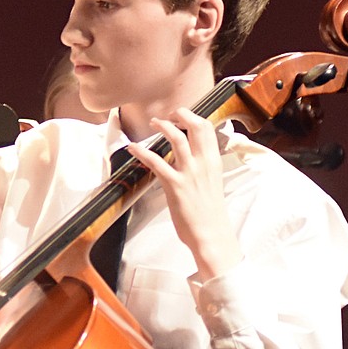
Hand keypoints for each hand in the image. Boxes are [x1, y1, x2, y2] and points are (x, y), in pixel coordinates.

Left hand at [128, 107, 241, 279]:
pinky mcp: (175, 185)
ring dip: (163, 125)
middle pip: (195, 126)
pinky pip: (156, 162)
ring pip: (177, 137)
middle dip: (180, 114)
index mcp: (214, 162)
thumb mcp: (213, 183)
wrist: (211, 234)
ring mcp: (189, 173)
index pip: (207, 128)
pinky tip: (133, 148)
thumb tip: (193, 159)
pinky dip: (142, 152)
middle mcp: (203, 163)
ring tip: (153, 122)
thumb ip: (204, 168)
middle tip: (168, 115)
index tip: (182, 117)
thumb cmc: (210, 213)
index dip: (193, 117)